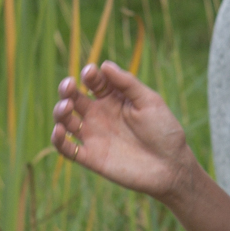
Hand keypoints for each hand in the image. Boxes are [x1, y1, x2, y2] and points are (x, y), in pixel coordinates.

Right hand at [51, 61, 190, 200]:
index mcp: (114, 99)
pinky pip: (67, 149)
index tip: (91, 72)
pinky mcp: (90, 157)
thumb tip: (104, 64)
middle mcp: (100, 115)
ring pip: (65, 121)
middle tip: (69, 85)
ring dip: (60, 112)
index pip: (94, 82)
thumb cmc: (164, 130)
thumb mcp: (149, 101)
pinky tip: (59, 130)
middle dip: (67, 89)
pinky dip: (58, 140)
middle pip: (74, 98)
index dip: (90, 75)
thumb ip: (127, 84)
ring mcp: (93, 136)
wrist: (171, 166)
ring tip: (67, 106)